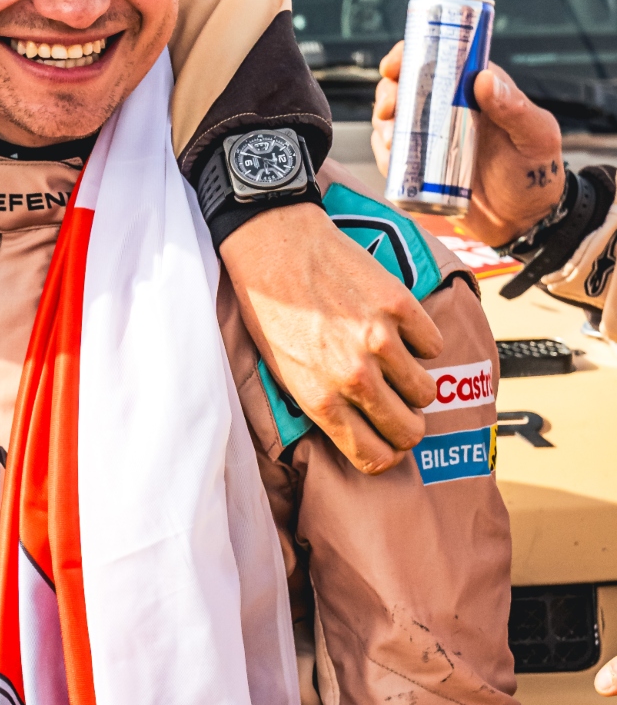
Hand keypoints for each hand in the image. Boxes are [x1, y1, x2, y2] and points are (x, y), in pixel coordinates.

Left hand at [223, 204, 440, 474]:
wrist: (274, 246)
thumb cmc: (270, 310)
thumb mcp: (282, 373)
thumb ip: (322, 406)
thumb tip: (358, 433)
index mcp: (320, 399)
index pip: (374, 457)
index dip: (385, 456)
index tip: (387, 445)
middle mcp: (354, 376)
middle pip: (409, 431)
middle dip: (406, 426)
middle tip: (398, 410)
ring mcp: (381, 340)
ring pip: (427, 392)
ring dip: (414, 384)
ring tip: (394, 366)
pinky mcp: (400, 306)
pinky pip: (433, 345)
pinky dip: (422, 342)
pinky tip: (399, 331)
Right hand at [372, 42, 564, 245]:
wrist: (522, 222)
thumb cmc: (535, 175)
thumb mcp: (535, 137)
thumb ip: (515, 107)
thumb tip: (483, 78)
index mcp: (473, 92)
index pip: (437, 61)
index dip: (408, 56)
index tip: (393, 67)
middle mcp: (448, 111)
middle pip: (404, 89)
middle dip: (387, 94)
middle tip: (389, 110)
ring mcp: (431, 139)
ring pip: (392, 120)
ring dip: (382, 125)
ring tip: (393, 140)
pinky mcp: (420, 167)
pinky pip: (391, 155)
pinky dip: (383, 154)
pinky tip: (392, 159)